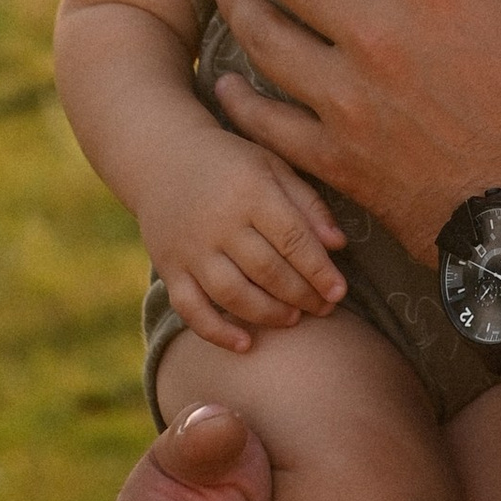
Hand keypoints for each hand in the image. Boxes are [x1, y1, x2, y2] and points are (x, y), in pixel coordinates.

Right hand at [140, 137, 345, 354]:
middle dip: (301, 295)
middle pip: (267, 271)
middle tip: (324, 308)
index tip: (339, 292)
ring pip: (232, 294)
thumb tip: (338, 245)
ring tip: (293, 319)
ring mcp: (190, 248)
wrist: (162, 157)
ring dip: (268, 314)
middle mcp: (218, 222)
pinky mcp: (168, 267)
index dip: (319, 270)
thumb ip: (307, 204)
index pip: (293, 239)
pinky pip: (191, 309)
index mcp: (250, 191)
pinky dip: (217, 332)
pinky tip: (245, 344)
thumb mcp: (272, 166)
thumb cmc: (230, 162)